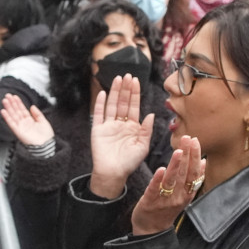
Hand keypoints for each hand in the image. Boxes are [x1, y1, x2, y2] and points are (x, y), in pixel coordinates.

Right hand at [1, 94, 54, 146]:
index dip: (18, 103)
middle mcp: (24, 123)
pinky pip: (11, 123)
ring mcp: (21, 127)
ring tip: (5, 101)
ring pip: (13, 115)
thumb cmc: (46, 137)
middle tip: (7, 96)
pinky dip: (7, 117)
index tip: (14, 97)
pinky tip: (4, 111)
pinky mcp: (18, 132)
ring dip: (8, 108)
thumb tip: (32, 106)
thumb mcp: (44, 121)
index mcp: (30, 121)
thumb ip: (37, 114)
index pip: (22, 110)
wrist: (46, 146)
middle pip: (16, 111)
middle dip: (12, 103)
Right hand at [88, 75, 153, 198]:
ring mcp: (109, 126)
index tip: (136, 81)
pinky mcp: (98, 130)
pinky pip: (99, 114)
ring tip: (117, 78)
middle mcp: (121, 124)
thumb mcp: (143, 146)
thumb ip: (147, 130)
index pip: (134, 106)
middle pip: (123, 102)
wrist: (113, 173)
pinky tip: (102, 93)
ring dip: (114, 92)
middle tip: (127, 75)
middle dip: (125, 89)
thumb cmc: (130, 162)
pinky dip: (100, 104)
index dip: (135, 94)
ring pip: (112, 105)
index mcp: (133, 127)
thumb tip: (151, 113)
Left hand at [131, 136, 205, 235]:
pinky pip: (155, 190)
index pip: (194, 173)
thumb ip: (193, 180)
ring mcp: (164, 200)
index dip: (196, 157)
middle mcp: (178, 197)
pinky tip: (161, 169)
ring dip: (176, 166)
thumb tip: (204, 162)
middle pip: (185, 174)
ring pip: (172, 181)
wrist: (151, 231)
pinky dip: (158, 180)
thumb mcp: (183, 195)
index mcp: (187, 194)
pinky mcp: (149, 202)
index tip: (196, 141)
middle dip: (187, 155)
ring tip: (178, 151)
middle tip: (188, 138)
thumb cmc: (167, 210)